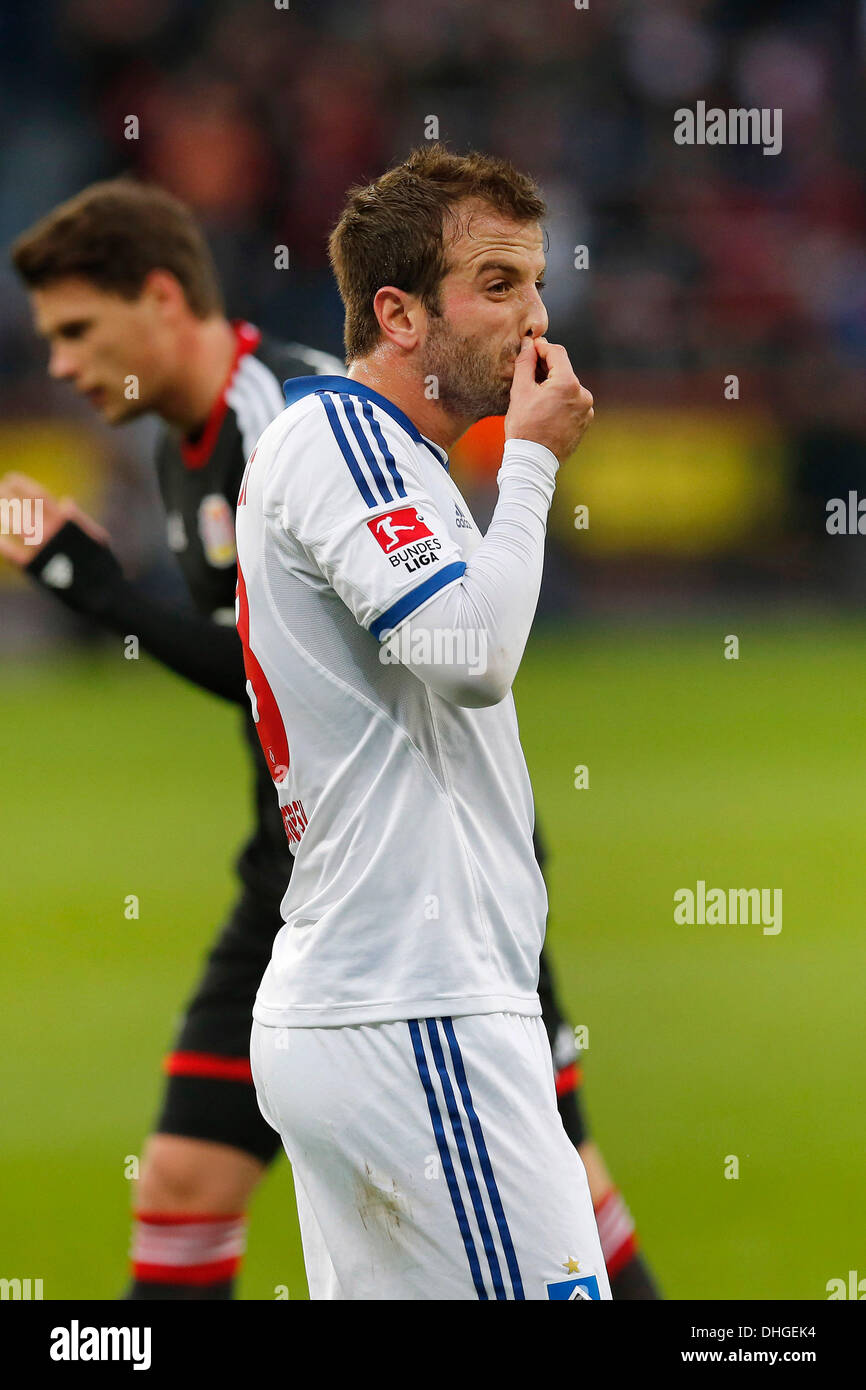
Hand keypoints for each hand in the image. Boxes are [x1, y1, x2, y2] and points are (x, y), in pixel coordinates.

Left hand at [0, 472, 109, 566]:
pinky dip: (3, 546)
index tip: (11, 479)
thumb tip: (65, 501)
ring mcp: (43, 550)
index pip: (38, 496)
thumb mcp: (98, 537)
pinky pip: (13, 554)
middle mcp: (52, 532)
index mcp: (66, 522)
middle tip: (0, 489)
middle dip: (6, 496)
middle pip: (22, 507)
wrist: (101, 594)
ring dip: (3, 514)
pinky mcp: (36, 568)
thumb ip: (80, 519)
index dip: (22, 485)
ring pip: (15, 526)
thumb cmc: (101, 564)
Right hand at [504, 337, 593, 463]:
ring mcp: (586, 409)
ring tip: (536, 397)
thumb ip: (525, 363)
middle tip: (528, 372)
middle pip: (563, 371)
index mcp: (568, 383)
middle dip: (546, 369)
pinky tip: (546, 410)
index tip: (531, 347)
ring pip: (568, 388)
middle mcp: (583, 394)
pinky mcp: (585, 421)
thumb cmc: (524, 427)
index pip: (557, 353)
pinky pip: (573, 403)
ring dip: (554, 386)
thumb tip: (529, 344)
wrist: (534, 461)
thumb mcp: (520, 391)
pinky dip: (561, 401)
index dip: (542, 347)